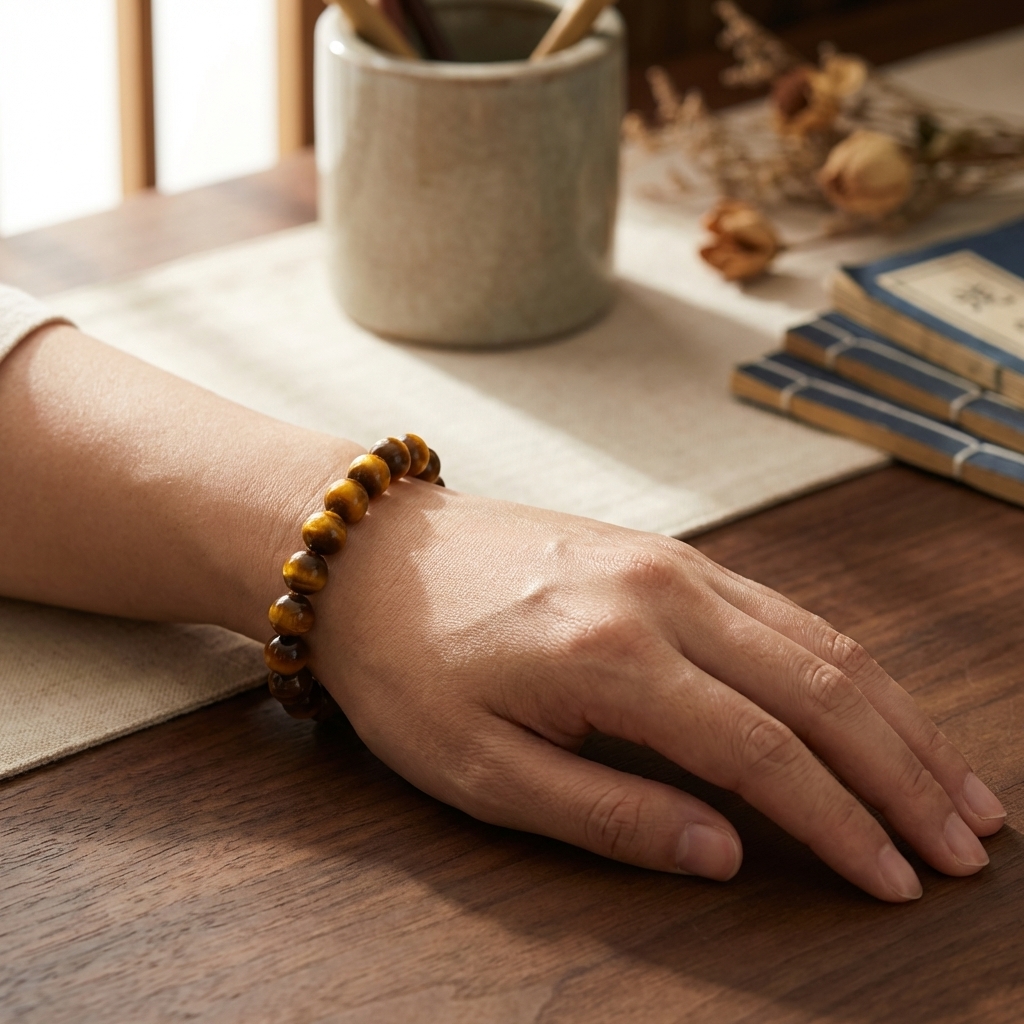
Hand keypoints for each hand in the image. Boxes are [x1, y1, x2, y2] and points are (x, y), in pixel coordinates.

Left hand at [309, 480, 1005, 901]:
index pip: (765, 752)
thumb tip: (724, 856)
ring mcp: (670, 562)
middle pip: (820, 687)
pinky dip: (843, 662)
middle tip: (969, 842)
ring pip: (817, 638)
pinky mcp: (666, 552)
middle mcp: (662, 595)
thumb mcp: (480, 769)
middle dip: (905, 771)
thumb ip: (608, 814)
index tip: (901, 879)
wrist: (373, 557)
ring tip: (957, 780)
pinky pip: (780, 608)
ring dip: (895, 713)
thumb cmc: (409, 667)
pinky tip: (875, 702)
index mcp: (613, 655)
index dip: (845, 824)